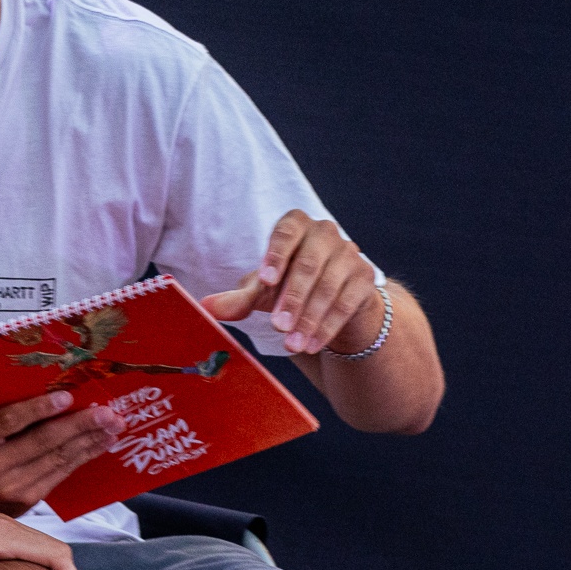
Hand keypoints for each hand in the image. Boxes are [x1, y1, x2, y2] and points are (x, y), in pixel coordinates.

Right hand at [0, 391, 120, 515]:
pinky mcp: (26, 502)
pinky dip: (82, 457)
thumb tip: (47, 390)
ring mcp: (9, 490)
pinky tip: (99, 444)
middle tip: (106, 412)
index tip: (66, 396)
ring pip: (56, 460)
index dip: (38, 409)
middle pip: (40, 443)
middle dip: (78, 425)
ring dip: (88, 441)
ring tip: (112, 426)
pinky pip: (60, 475)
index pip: (7, 422)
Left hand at [201, 209, 379, 356]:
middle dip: (292, 299)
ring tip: (291, 345)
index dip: (275, 255)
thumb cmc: (289, 285)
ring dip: (309, 319)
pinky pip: (346, 304)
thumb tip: (205, 308)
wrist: (332, 298)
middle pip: (308, 264)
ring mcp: (349, 254)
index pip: (286, 232)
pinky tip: (311, 345)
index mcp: (296, 224)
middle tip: (277, 327)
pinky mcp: (365, 278)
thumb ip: (238, 298)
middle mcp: (325, 233)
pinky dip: (327, 327)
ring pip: (328, 287)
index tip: (264, 281)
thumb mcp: (263, 290)